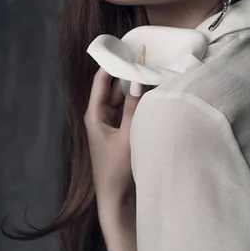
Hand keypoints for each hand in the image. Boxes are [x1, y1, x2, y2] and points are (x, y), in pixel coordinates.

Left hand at [84, 66, 144, 217]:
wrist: (118, 201)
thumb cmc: (116, 170)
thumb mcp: (126, 137)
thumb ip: (132, 108)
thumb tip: (137, 80)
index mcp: (95, 114)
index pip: (102, 80)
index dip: (113, 63)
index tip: (128, 49)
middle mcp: (102, 116)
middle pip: (115, 87)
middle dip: (129, 74)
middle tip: (148, 60)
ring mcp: (113, 124)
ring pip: (125, 98)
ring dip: (137, 88)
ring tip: (154, 73)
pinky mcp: (123, 132)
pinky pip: (131, 110)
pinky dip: (140, 102)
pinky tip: (154, 94)